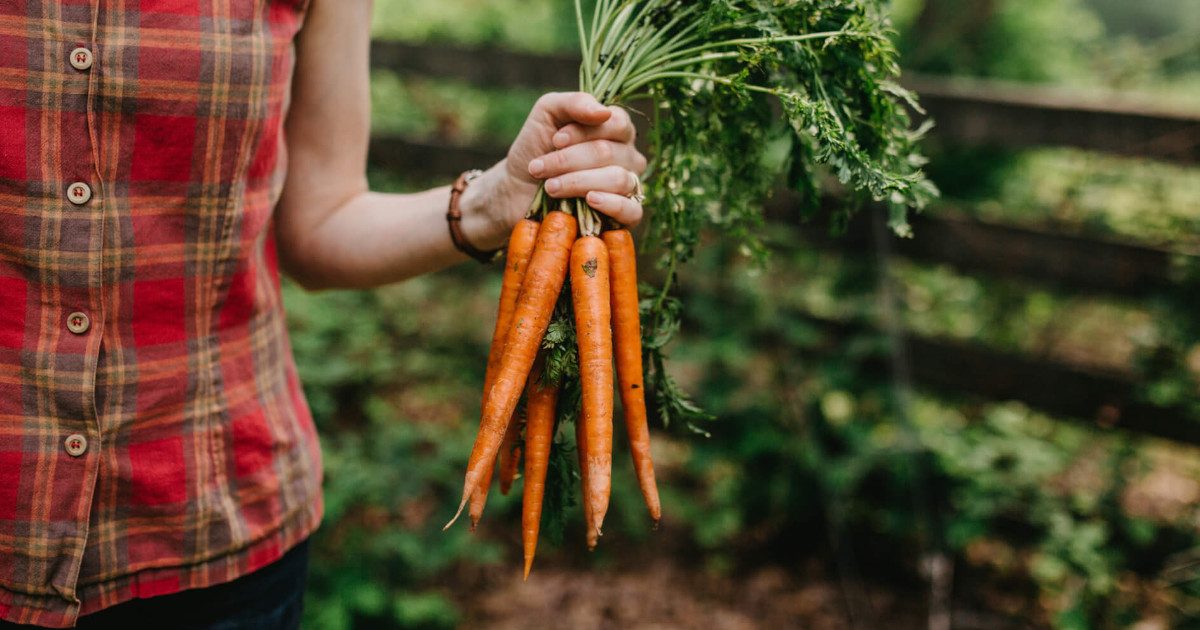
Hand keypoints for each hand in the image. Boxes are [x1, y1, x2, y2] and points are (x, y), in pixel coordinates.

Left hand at [503, 92, 646, 227]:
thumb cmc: (535, 149)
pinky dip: (611, 204)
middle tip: (540, 168)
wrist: (517, 190)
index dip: (583, 131)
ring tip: (550, 188)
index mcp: (616, 129)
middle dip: (568, 160)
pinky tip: (589, 200)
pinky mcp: (625, 216)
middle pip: (609, 153)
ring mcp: (629, 186)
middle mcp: (628, 156)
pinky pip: (632, 210)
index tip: (554, 140)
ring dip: (577, 182)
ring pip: (617, 179)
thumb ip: (574, 102)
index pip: (617, 123)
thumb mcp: (547, 114)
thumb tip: (603, 112)